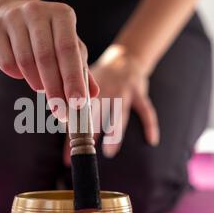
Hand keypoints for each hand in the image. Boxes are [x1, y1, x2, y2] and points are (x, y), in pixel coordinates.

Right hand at [0, 0, 98, 120]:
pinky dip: (17, 75)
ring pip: (25, 62)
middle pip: (45, 58)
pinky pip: (6, 63)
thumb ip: (81, 68)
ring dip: (36, 83)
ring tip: (42, 88)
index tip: (78, 104)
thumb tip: (93, 94)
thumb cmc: (49, 35)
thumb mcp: (69, 45)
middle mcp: (37, 11)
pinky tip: (24, 74)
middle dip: (55, 89)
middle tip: (60, 111)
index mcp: (62, 13)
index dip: (73, 79)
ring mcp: (13, 18)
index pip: (69, 50)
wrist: (13, 12)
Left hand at [63, 44, 158, 164]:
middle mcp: (104, 89)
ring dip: (114, 132)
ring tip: (109, 151)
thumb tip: (61, 130)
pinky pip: (146, 110)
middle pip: (96, 113)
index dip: (72, 133)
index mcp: (88, 89)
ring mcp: (123, 91)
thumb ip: (75, 104)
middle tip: (84, 150)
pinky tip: (152, 140)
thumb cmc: (101, 80)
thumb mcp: (86, 85)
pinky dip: (150, 124)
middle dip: (89, 132)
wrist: (124, 58)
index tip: (68, 154)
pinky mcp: (139, 92)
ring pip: (119, 113)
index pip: (77, 113)